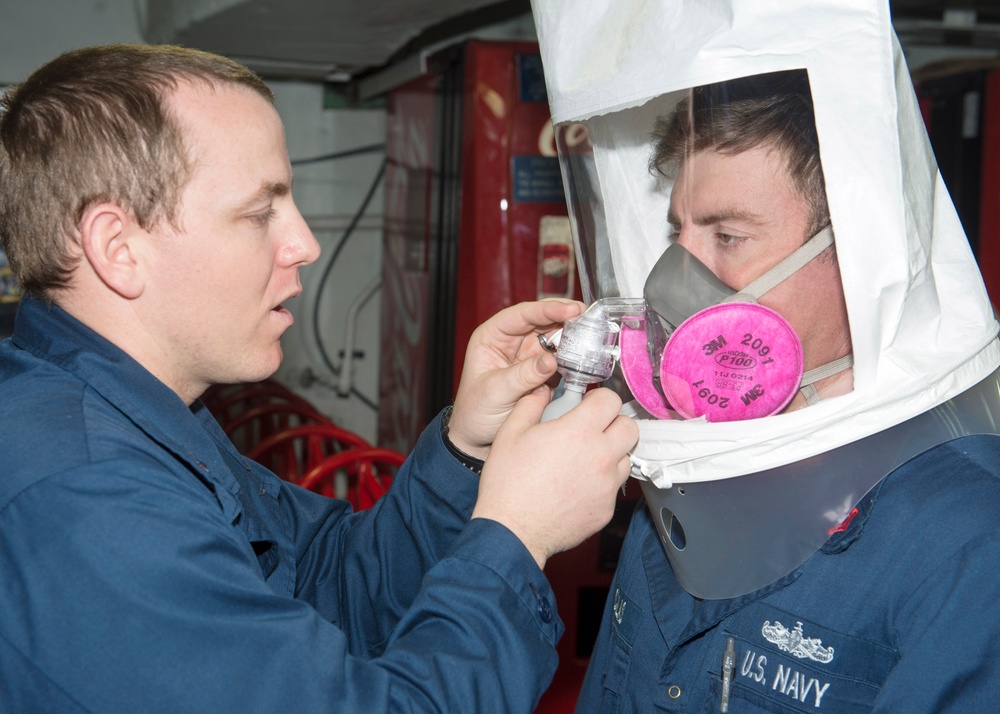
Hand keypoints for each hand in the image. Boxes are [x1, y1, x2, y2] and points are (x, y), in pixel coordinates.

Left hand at [448, 299, 584, 459]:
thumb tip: (550, 360)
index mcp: (492, 337)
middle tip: (591, 320)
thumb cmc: (475, 412)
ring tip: (593, 339)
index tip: (571, 309)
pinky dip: (576, 359)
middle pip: (544, 322)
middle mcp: (512, 342)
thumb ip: (522, 376)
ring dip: (575, 339)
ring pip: (557, 339)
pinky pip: (563, 360)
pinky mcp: (543, 372)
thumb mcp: (495, 392)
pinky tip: (587, 360)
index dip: (548, 309)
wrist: (478, 439)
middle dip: (568, 319)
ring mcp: (529, 356)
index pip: (522, 314)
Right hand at [471, 386, 637, 569]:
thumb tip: (542, 392)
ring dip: (611, 453)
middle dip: (613, 423)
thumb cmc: (508, 483)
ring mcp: (607, 485)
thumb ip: (530, 405)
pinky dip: (602, 483)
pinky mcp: (606, 509)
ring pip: (625, 458)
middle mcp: (601, 456)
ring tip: (585, 459)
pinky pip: (614, 488)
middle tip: (593, 428)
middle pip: (629, 427)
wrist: (513, 531)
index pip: (610, 400)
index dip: (599, 398)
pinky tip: (578, 486)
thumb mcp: (510, 433)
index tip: (588, 404)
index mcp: (579, 431)